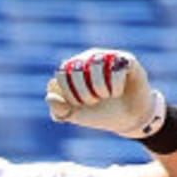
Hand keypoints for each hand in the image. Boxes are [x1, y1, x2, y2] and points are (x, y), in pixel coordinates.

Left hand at [44, 48, 167, 139]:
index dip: (69, 93)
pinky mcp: (127, 60)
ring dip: (100, 89)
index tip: (79, 104)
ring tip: (106, 96)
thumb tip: (48, 97)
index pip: (62, 73)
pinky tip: (118, 92)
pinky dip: (116, 87)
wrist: (127, 119)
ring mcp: (108, 57)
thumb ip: (58, 110)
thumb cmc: (98, 114)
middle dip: (84, 92)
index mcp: (72, 68)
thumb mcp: (75, 116)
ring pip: (96, 65)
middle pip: (77, 68)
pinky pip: (117, 68)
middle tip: (94, 101)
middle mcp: (89, 57)